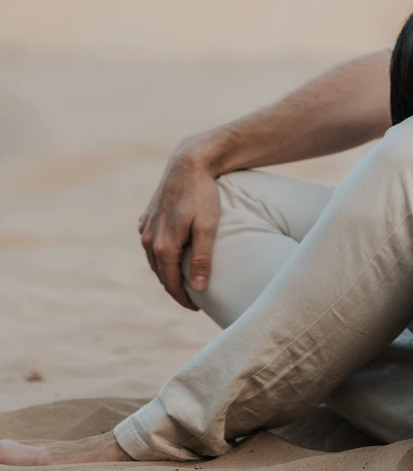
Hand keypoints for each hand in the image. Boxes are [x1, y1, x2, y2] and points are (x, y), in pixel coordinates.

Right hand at [137, 141, 223, 308]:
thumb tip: (199, 289)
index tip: (197, 307)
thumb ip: (202, 258)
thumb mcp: (208, 227)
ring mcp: (145, 228)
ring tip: (185, 280)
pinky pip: (152, 244)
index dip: (184, 299)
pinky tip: (173, 256)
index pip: (171, 283)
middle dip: (176, 288)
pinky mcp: (147, 218)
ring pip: (155, 260)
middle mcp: (148, 240)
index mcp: (162, 247)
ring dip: (168, 272)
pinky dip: (162, 255)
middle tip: (194, 298)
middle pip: (161, 274)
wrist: (188, 163)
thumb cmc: (202, 194)